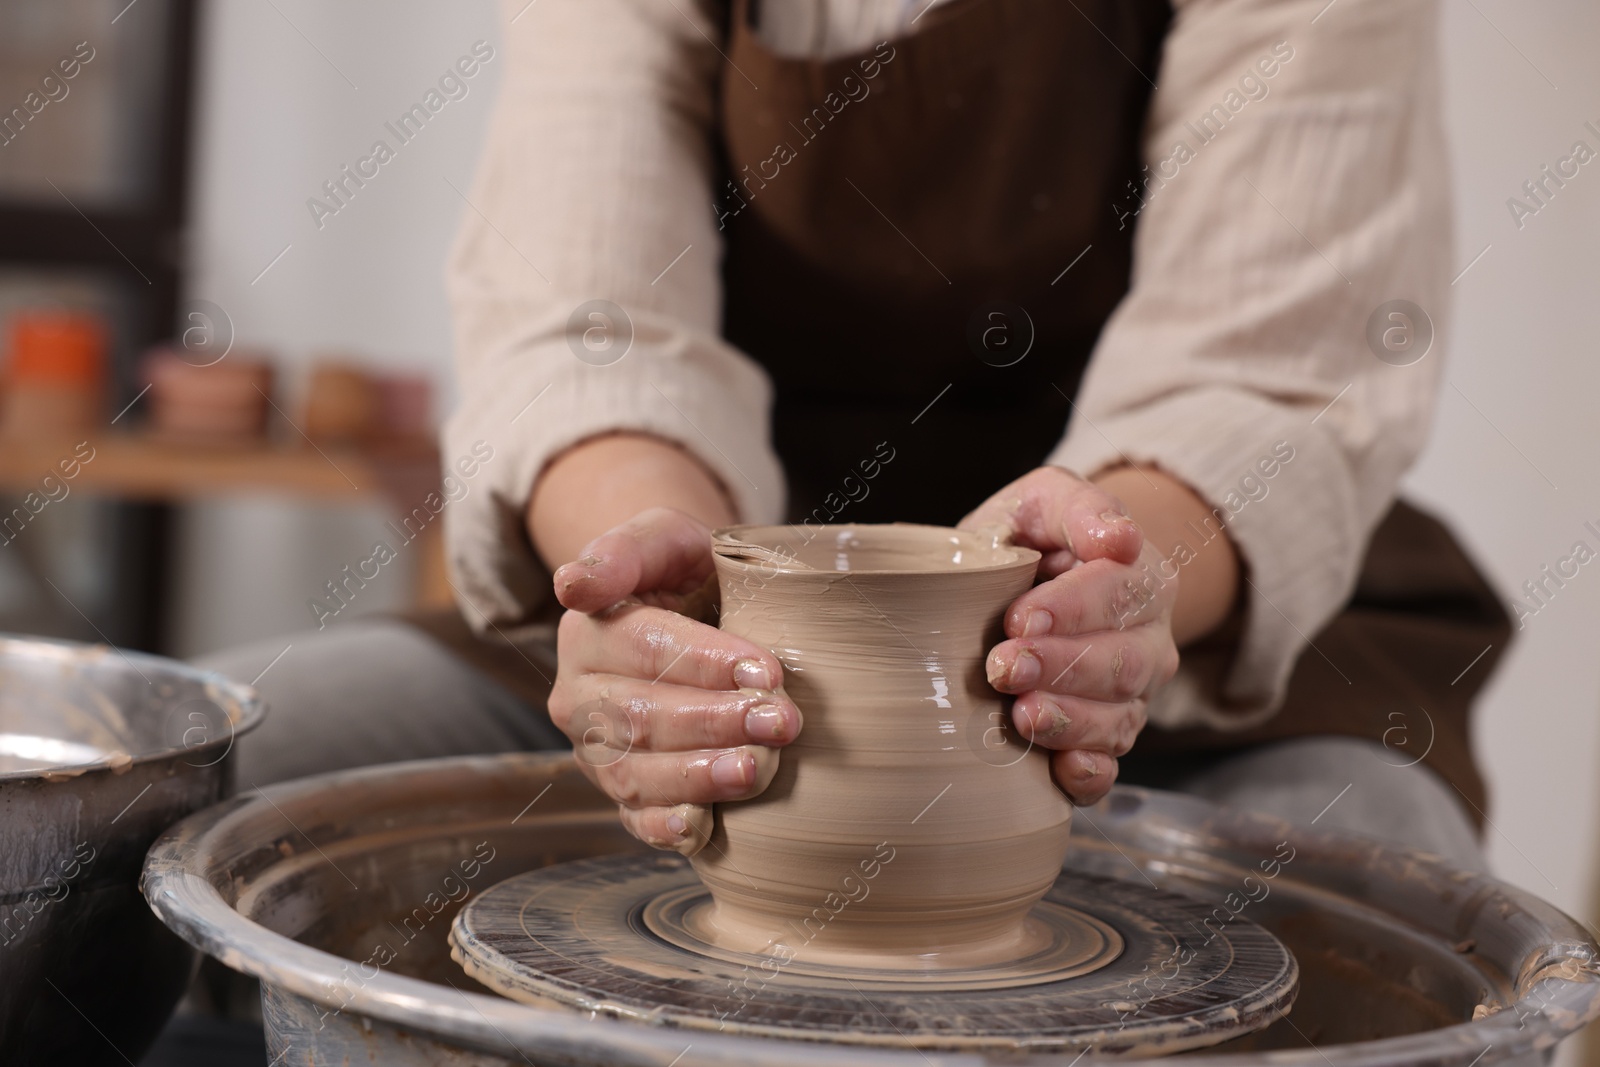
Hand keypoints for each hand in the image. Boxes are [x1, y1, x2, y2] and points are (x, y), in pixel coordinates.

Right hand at [548, 507, 800, 855]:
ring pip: (638, 773)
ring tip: (757, 769)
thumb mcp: (663, 538)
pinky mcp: (624, 792)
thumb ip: (626, 549)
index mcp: (589, 631)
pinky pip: (635, 820)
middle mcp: (580, 697)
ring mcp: (598, 751)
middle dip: (716, 722)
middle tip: (782, 722)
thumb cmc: (685, 574)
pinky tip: (703, 826)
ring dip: (700, 776)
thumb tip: (572, 585)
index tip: (767, 669)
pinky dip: (665, 828)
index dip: (707, 661)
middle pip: (642, 716)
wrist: (695, 614)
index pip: (646, 648)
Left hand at [960, 468, 1179, 804]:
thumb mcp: (1048, 500)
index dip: (1071, 610)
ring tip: (1022, 717)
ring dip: (1070, 722)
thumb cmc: (1034, 538)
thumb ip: (1081, 508)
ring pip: (1118, 719)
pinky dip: (1090, 775)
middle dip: (1063, 669)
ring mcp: (1130, 696)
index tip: (1020, 618)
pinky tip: (1062, 769)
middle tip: (1005, 667)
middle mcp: (1148, 642)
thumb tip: (1121, 539)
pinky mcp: (1103, 739)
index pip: (1119, 594)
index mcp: (1142, 579)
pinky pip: (1110, 766)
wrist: (1028, 585)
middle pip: (1122, 663)